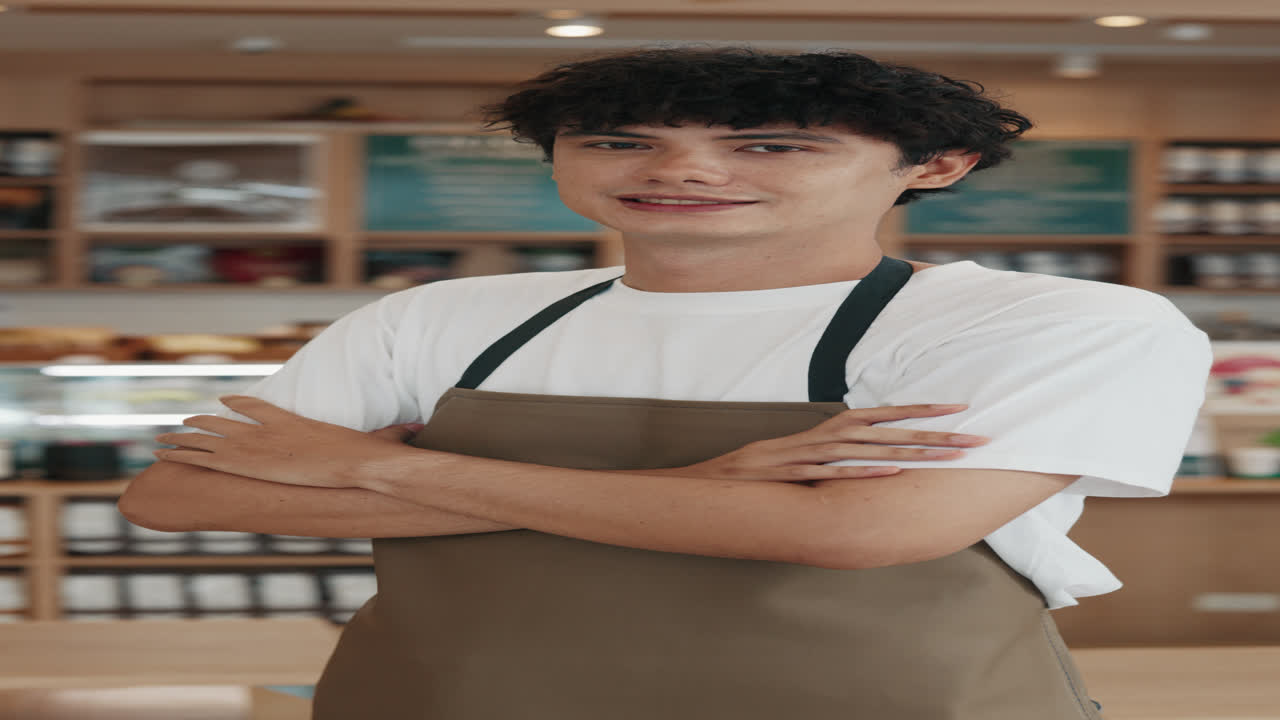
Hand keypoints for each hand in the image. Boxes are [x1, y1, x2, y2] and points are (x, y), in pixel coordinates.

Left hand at [153, 396, 425, 488]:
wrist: (351, 466)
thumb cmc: (364, 456)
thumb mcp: (376, 443)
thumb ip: (391, 434)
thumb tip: (421, 429)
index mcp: (290, 421)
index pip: (257, 406)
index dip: (239, 404)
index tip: (224, 400)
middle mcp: (266, 429)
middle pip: (225, 420)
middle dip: (202, 421)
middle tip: (181, 421)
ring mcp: (254, 445)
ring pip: (207, 436)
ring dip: (183, 436)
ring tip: (161, 438)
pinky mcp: (246, 463)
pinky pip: (205, 455)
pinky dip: (184, 451)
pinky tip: (166, 450)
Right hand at [665, 404, 989, 481]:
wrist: (723, 478)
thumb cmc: (767, 471)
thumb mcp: (808, 456)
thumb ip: (839, 454)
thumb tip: (875, 456)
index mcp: (832, 430)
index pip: (886, 415)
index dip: (923, 411)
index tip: (961, 409)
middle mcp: (828, 436)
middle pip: (890, 431)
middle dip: (936, 433)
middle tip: (979, 436)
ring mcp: (815, 454)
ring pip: (873, 449)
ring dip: (916, 451)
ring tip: (953, 456)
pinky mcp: (801, 472)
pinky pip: (840, 472)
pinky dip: (867, 471)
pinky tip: (897, 472)